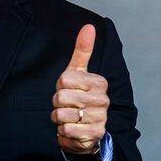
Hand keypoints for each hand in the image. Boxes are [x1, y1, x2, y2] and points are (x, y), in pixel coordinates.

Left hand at [51, 24, 108, 160]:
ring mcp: (100, 117)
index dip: (59, 87)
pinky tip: (73, 129)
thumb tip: (89, 26)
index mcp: (99, 82)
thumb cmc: (79, 96)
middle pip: (61, 97)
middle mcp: (103, 99)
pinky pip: (66, 130)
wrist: (86, 130)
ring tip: (69, 117)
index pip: (64, 80)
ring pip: (62, 114)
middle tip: (67, 105)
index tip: (68, 90)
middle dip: (58, 103)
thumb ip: (83, 50)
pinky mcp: (95, 133)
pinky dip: (64, 131)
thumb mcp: (78, 72)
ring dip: (60, 118)